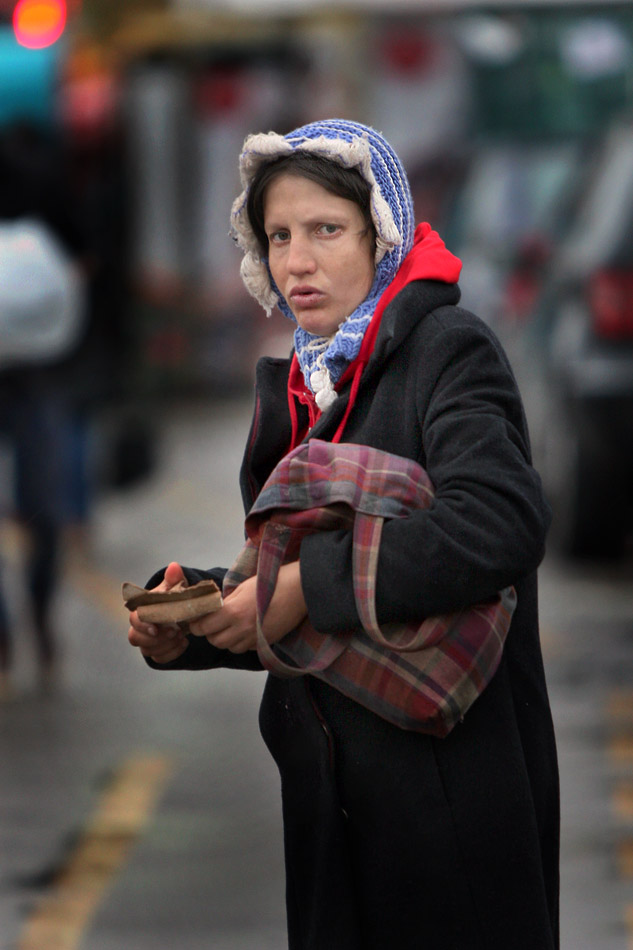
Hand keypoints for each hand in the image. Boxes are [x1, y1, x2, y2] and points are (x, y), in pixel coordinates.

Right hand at [127, 562, 189, 663]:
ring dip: (165, 645)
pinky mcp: (157, 652)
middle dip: (155, 638)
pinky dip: (172, 653)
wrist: (183, 611)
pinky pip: (159, 659)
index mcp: (142, 610)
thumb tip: (174, 567)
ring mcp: (147, 641)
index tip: (156, 628)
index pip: (133, 619)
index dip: (143, 625)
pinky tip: (184, 643)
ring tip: (181, 635)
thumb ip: (174, 578)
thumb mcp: (176, 587)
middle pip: (135, 638)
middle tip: (175, 631)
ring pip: (147, 650)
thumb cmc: (175, 597)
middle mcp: (139, 627)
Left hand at [189, 561, 306, 653]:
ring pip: (230, 648)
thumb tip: (213, 609)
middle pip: (215, 641)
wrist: (300, 590)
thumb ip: (226, 602)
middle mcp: (242, 629)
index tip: (197, 619)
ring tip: (231, 627)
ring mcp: (255, 639)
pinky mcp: (266, 643)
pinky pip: (247, 648)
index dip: (197, 624)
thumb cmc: (271, 581)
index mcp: (233, 612)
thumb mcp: (243, 587)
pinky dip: (242, 642)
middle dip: (211, 633)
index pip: (203, 627)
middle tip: (213, 622)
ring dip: (227, 639)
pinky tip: (247, 630)